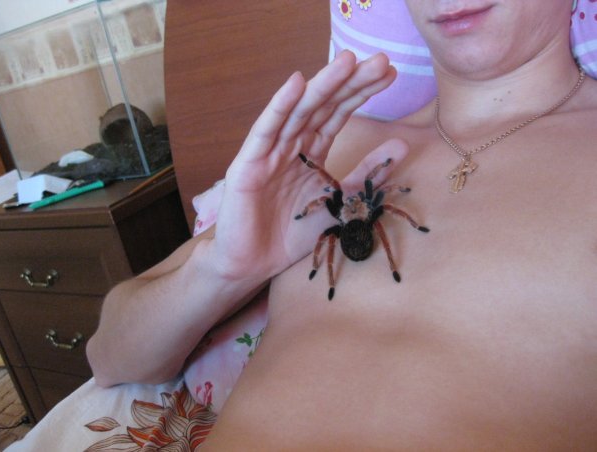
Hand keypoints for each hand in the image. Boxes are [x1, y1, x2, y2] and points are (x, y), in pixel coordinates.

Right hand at [204, 51, 405, 284]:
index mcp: (312, 150)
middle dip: (350, 83)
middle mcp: (291, 144)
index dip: (362, 93)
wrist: (256, 263)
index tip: (390, 74)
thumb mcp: (342, 202)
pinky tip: (297, 84)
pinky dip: (280, 107)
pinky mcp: (249, 164)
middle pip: (323, 106)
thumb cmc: (294, 232)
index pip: (339, 114)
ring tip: (348, 62)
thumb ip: (368, 174)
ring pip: (298, 112)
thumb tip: (403, 145)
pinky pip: (266, 132)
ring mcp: (269, 151)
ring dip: (322, 86)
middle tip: (380, 60)